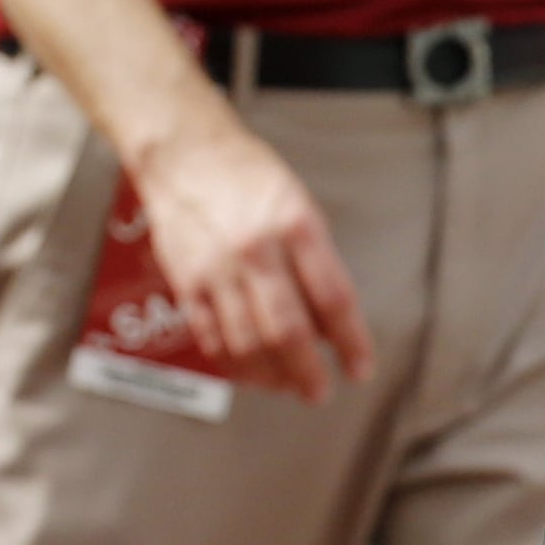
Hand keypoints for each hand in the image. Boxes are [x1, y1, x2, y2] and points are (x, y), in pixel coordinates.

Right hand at [131, 114, 373, 402]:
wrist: (184, 153)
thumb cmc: (246, 175)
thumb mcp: (298, 203)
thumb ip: (315, 260)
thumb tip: (329, 322)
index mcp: (296, 225)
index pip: (333, 297)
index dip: (351, 342)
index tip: (360, 368)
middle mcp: (257, 249)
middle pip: (288, 330)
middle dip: (308, 372)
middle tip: (319, 391)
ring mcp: (218, 268)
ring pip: (248, 342)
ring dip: (272, 376)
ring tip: (286, 386)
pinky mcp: (187, 282)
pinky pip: (213, 338)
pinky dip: (234, 364)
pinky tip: (249, 372)